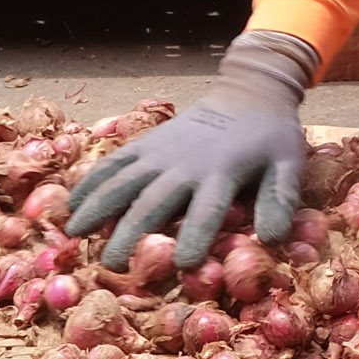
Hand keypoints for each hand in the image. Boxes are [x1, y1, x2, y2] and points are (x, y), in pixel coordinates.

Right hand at [63, 33, 318, 269]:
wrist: (248, 93)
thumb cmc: (270, 138)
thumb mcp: (288, 165)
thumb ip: (280, 199)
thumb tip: (272, 238)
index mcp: (222, 173)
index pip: (206, 211)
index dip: (195, 237)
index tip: (181, 265)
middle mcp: (185, 164)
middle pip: (153, 202)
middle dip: (130, 233)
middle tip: (112, 265)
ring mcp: (160, 152)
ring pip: (123, 181)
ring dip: (97, 207)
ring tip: (74, 234)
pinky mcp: (145, 143)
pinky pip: (114, 163)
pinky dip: (91, 181)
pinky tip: (71, 202)